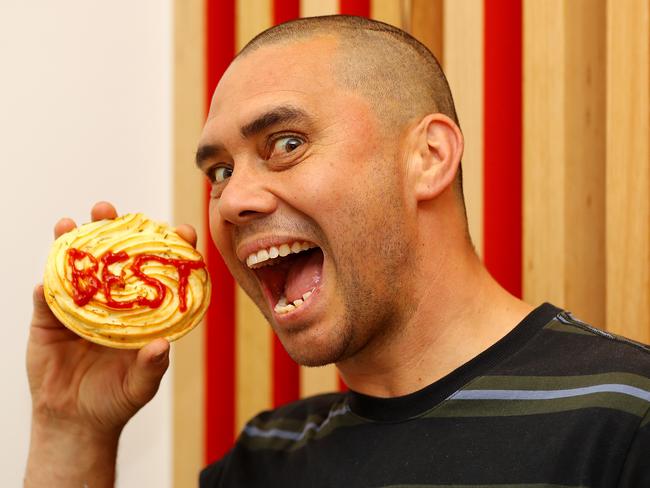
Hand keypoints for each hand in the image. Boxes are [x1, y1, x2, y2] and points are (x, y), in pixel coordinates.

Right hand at [25, 201, 197, 485]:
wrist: (75, 420)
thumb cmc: (116, 399)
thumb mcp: (140, 385)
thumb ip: (151, 367)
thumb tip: (162, 346)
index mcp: (142, 309)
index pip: (159, 271)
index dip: (170, 248)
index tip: (181, 229)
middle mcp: (112, 299)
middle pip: (114, 257)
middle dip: (111, 228)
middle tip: (109, 210)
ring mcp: (80, 306)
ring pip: (77, 267)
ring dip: (72, 242)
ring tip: (70, 222)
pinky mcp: (49, 319)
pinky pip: (47, 298)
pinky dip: (47, 285)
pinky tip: (47, 276)